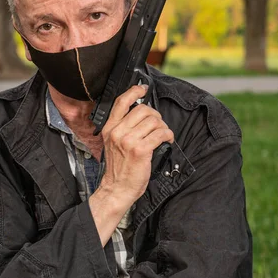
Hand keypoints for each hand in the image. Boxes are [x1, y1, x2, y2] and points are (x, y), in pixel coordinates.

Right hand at [100, 84, 173, 206]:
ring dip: (163, 127)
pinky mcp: (141, 150)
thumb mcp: (113, 144)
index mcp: (109, 128)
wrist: (117, 189)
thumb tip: (141, 114)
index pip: (121, 102)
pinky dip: (168, 135)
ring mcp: (128, 140)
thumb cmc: (118, 168)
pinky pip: (161, 134)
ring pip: (154, 121)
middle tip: (158, 125)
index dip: (134, 92)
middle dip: (156, 116)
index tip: (143, 89)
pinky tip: (167, 140)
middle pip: (143, 110)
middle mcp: (117, 132)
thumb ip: (122, 128)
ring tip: (163, 135)